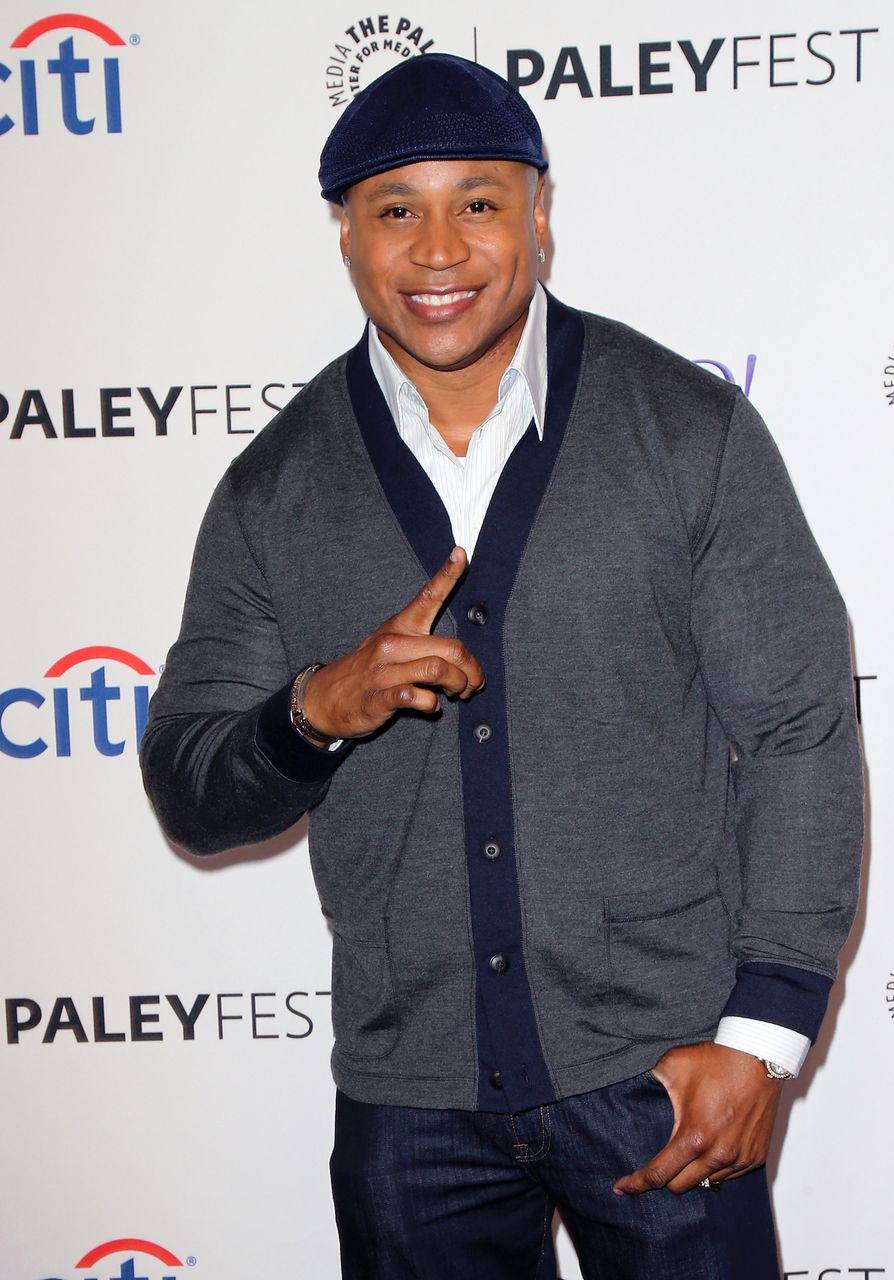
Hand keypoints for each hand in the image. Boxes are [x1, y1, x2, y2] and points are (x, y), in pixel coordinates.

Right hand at [302, 547, 484, 739]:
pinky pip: (418, 697)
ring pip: (439, 670)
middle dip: (472, 670)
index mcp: (400, 627)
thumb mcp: (389, 646)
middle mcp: (393, 644)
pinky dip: (431, 703)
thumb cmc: (366, 671)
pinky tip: (429, 704)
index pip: (427, 596)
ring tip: (458, 694)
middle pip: (451, 648)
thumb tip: (461, 658)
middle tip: (474, 683)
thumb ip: (423, 646)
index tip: (461, 553)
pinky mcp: (380, 697)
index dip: (447, 575)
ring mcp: (385, 670)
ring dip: (458, 685)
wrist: (324, 698)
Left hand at [613, 1042, 783, 1195]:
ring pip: (706, 1183)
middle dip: (664, 1177)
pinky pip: (728, 1174)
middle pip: (680, 1186)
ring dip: (692, 1172)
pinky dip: (715, 1167)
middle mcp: (718, 1156)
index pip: (658, 1175)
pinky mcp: (755, 1157)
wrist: (758, 1057)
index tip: (621, 1188)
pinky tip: (709, 1148)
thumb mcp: (673, 1065)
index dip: (636, 1184)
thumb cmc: (717, 1061)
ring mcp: (739, 1159)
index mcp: (694, 1138)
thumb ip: (651, 1080)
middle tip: (657, 1162)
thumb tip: (631, 1085)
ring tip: (687, 1151)